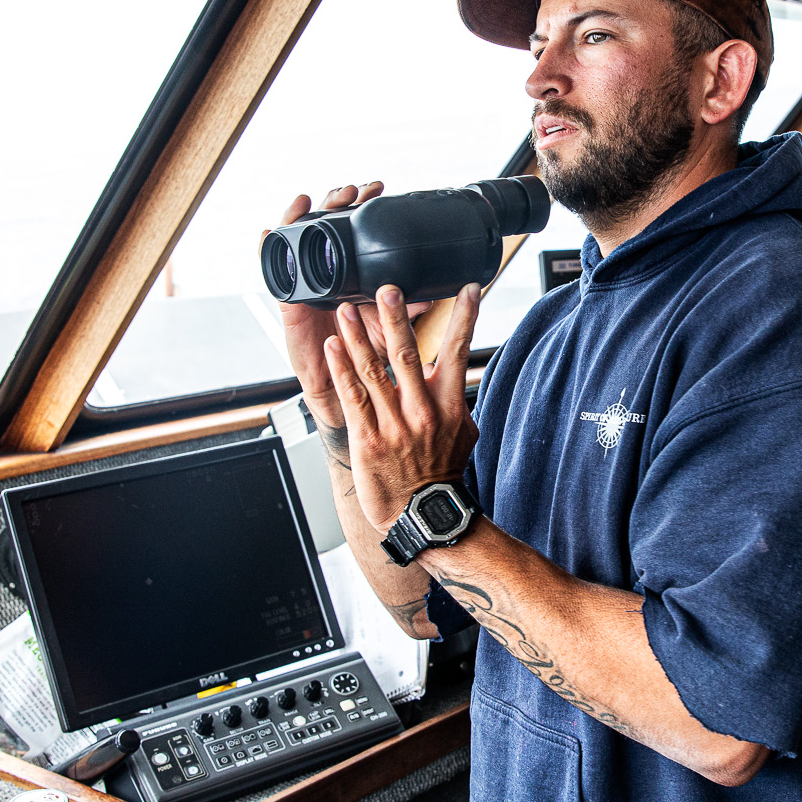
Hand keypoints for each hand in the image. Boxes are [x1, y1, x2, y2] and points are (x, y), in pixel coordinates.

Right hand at [267, 183, 416, 428]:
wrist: (344, 394)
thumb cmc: (366, 360)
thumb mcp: (390, 328)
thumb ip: (409, 309)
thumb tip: (440, 293)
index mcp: (354, 276)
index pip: (355, 229)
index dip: (363, 206)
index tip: (379, 188)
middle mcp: (329, 275)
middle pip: (326, 226)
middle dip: (337, 202)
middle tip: (354, 190)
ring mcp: (307, 285)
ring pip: (300, 240)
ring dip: (304, 215)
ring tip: (312, 198)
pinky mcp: (289, 304)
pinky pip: (276, 273)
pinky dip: (269, 249)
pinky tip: (269, 231)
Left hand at [323, 283, 482, 530]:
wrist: (424, 512)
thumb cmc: (441, 471)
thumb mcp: (462, 431)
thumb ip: (455, 398)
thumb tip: (452, 369)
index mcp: (449, 405)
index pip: (459, 353)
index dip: (465, 318)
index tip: (469, 288)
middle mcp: (422, 411)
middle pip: (408, 355)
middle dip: (396, 320)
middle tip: (387, 289)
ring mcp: (393, 425)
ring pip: (373, 372)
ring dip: (357, 337)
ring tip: (346, 310)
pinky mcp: (367, 439)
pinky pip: (352, 397)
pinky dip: (341, 370)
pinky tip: (332, 348)